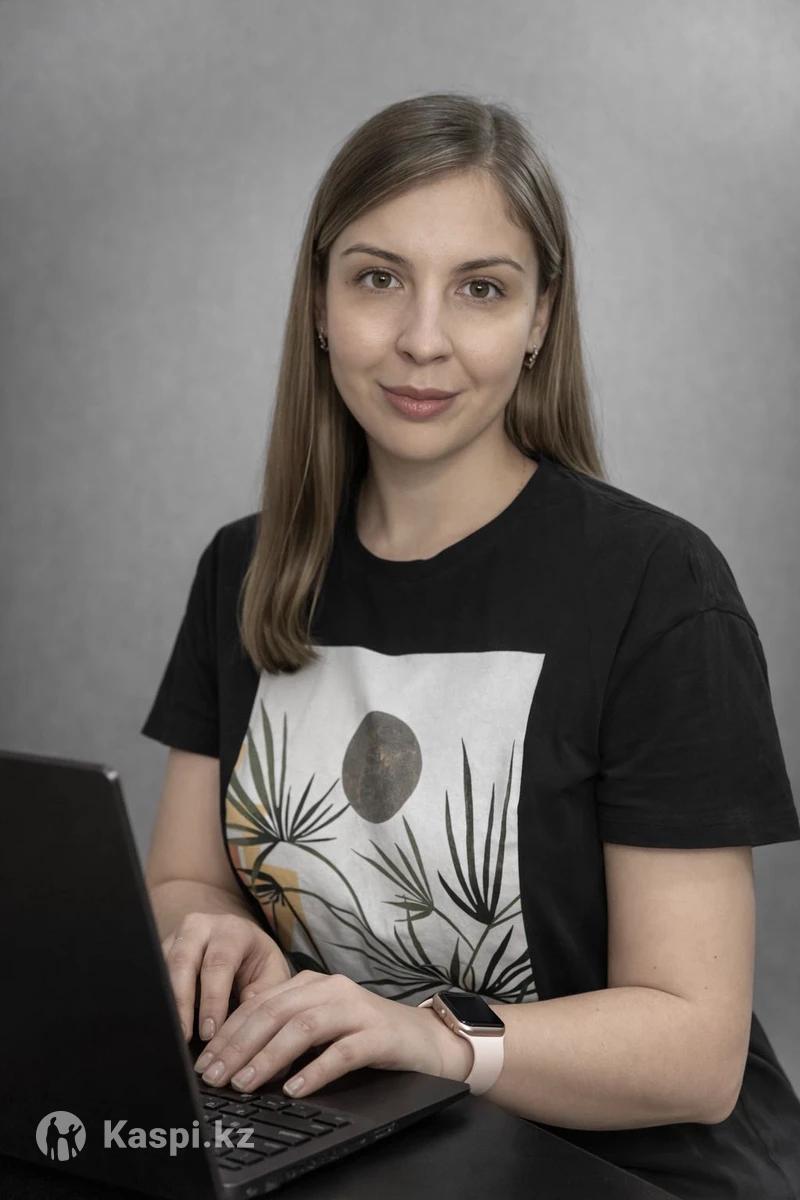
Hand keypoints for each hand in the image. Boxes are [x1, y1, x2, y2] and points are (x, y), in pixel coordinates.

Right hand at [160, 912, 292, 1044]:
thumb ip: (265, 990)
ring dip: (166, 1002)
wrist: (240, 942)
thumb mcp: (272, 973)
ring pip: (162, 966)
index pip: (219, 963)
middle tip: (183, 1036)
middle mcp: (200, 927)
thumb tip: (248, 1007)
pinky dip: (158, 998)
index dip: (212, 999)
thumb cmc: (257, 962)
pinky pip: (153, 973)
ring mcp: (176, 936)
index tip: (209, 1032)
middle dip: (182, 1002)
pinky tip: (163, 1021)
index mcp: (232, 929)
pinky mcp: (161, 949)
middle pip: (183, 961)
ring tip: (171, 1033)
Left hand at [191, 970, 472, 1098]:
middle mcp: (331, 989)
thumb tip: (236, 1057)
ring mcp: (356, 1009)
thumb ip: (287, 1031)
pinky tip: (296, 1088)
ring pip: (302, 1028)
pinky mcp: (378, 1034)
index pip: (260, 1004)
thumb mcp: (322, 1028)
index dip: (229, 1033)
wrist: (427, 1040)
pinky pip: (342, 1050)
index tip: (204, 1061)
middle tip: (215, 1077)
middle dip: (239, 1046)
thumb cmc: (367, 1036)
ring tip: (246, 1083)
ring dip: (269, 1057)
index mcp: (312, 984)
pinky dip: (315, 1069)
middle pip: (275, 1013)